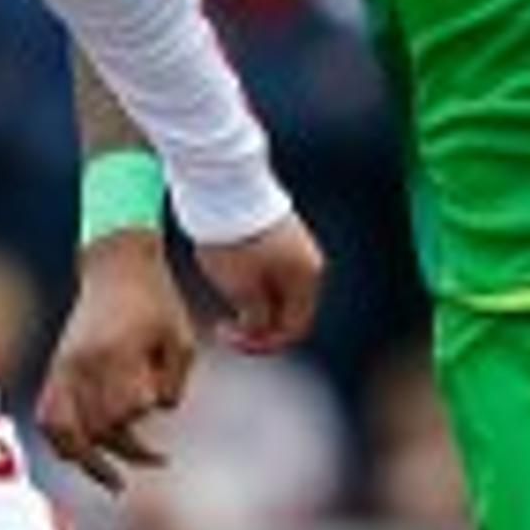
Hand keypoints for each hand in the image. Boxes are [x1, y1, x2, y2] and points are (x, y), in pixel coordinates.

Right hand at [36, 230, 196, 490]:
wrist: (117, 265)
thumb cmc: (156, 302)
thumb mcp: (180, 339)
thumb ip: (174, 383)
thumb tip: (153, 413)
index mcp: (113, 354)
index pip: (127, 410)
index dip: (146, 422)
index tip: (164, 433)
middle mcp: (82, 365)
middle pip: (98, 427)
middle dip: (128, 449)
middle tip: (158, 460)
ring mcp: (63, 368)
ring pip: (65, 430)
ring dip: (88, 460)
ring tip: (112, 482)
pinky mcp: (56, 368)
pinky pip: (48, 415)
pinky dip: (62, 440)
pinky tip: (80, 457)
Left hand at [194, 211, 322, 355]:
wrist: (222, 186)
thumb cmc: (234, 240)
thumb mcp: (242, 290)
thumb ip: (256, 319)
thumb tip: (259, 329)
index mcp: (306, 278)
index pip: (292, 328)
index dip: (261, 343)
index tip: (230, 339)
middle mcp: (308, 263)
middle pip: (286, 310)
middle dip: (256, 325)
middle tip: (224, 327)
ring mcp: (294, 247)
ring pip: (276, 291)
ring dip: (252, 305)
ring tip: (223, 300)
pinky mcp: (276, 234)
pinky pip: (269, 272)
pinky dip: (251, 285)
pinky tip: (227, 280)